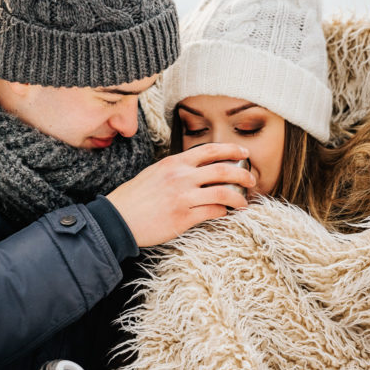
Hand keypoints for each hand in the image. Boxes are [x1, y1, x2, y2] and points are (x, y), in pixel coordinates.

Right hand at [106, 143, 254, 246]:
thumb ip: (177, 169)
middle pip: (222, 170)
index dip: (231, 150)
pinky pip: (212, 212)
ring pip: (223, 193)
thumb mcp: (154, 173)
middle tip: (251, 180)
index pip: (210, 150)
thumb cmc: (134, 198)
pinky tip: (224, 214)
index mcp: (174, 163)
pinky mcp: (183, 217)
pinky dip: (222, 212)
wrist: (118, 219)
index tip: (244, 154)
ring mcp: (183, 197)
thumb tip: (198, 170)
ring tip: (243, 203)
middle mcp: (181, 177)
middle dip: (243, 175)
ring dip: (238, 198)